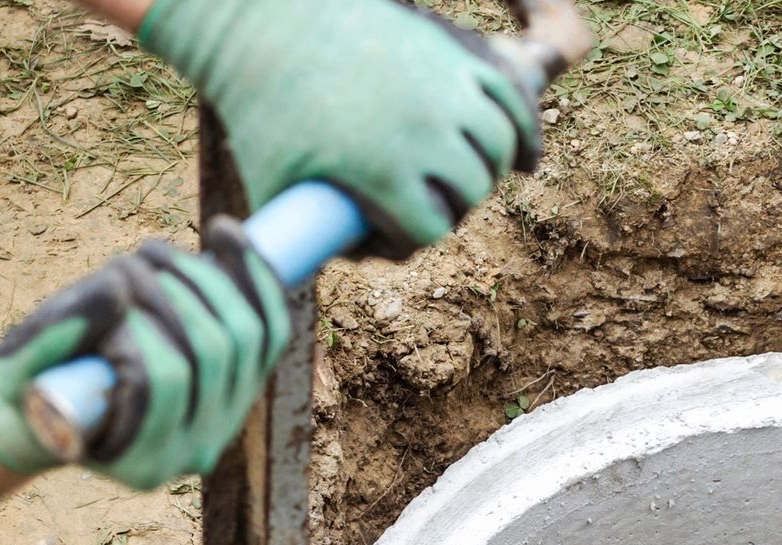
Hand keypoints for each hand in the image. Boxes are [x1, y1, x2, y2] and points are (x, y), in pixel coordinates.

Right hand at [0, 217, 289, 490]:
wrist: (55, 406)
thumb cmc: (25, 390)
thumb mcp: (14, 367)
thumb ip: (53, 336)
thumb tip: (115, 289)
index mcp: (140, 462)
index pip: (163, 380)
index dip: (140, 321)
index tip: (107, 284)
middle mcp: (195, 450)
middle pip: (212, 351)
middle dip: (169, 290)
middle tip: (125, 262)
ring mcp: (228, 420)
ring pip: (247, 335)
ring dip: (203, 276)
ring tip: (153, 253)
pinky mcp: (244, 387)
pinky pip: (270, 329)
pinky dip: (254, 277)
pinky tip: (224, 231)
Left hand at [139, 0, 541, 260]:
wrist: (266, 20)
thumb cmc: (258, 104)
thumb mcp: (269, 179)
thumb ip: (291, 236)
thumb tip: (313, 280)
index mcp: (384, 169)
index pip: (430, 229)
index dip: (413, 238)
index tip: (395, 233)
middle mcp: (426, 130)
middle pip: (470, 190)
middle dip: (452, 203)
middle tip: (425, 200)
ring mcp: (445, 87)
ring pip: (498, 146)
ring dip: (487, 167)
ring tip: (464, 173)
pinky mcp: (452, 53)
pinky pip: (509, 100)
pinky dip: (522, 129)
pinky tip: (522, 155)